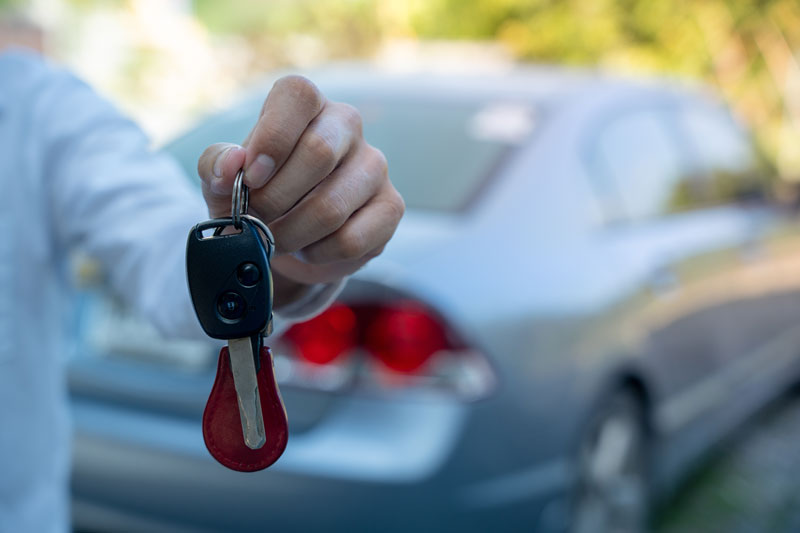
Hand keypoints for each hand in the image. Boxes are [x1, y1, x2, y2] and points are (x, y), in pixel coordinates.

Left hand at [197, 75, 403, 307]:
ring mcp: (374, 166)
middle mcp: (346, 125)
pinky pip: (352, 239)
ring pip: (332, 205)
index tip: (250, 177)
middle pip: (319, 152)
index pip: (297, 96)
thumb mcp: (222, 179)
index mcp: (305, 105)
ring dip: (292, 234)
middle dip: (274, 198)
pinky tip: (310, 248)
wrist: (290, 237)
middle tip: (253, 220)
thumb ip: (216, 164)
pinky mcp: (391, 207)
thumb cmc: (257, 195)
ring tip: (275, 239)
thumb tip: (232, 163)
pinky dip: (319, 254)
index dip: (272, 137)